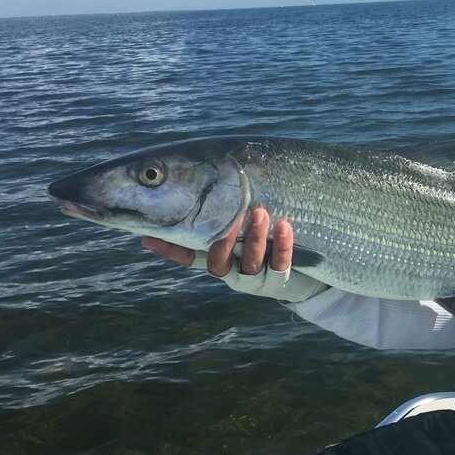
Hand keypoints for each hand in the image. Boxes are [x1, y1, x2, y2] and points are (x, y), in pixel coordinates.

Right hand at [141, 208, 326, 301]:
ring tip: (260, 212)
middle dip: (221, 240)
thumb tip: (188, 176)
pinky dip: (283, 245)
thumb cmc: (268, 232)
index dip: (168, 247)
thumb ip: (219, 206)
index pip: (187, 253)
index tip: (147, 236)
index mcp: (217, 254)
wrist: (306, 267)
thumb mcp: (243, 218)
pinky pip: (281, 264)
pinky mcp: (281, 279)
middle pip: (217, 262)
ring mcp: (255, 275)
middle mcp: (232, 268)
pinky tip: (285, 225)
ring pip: (249, 262)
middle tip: (230, 216)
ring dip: (254, 238)